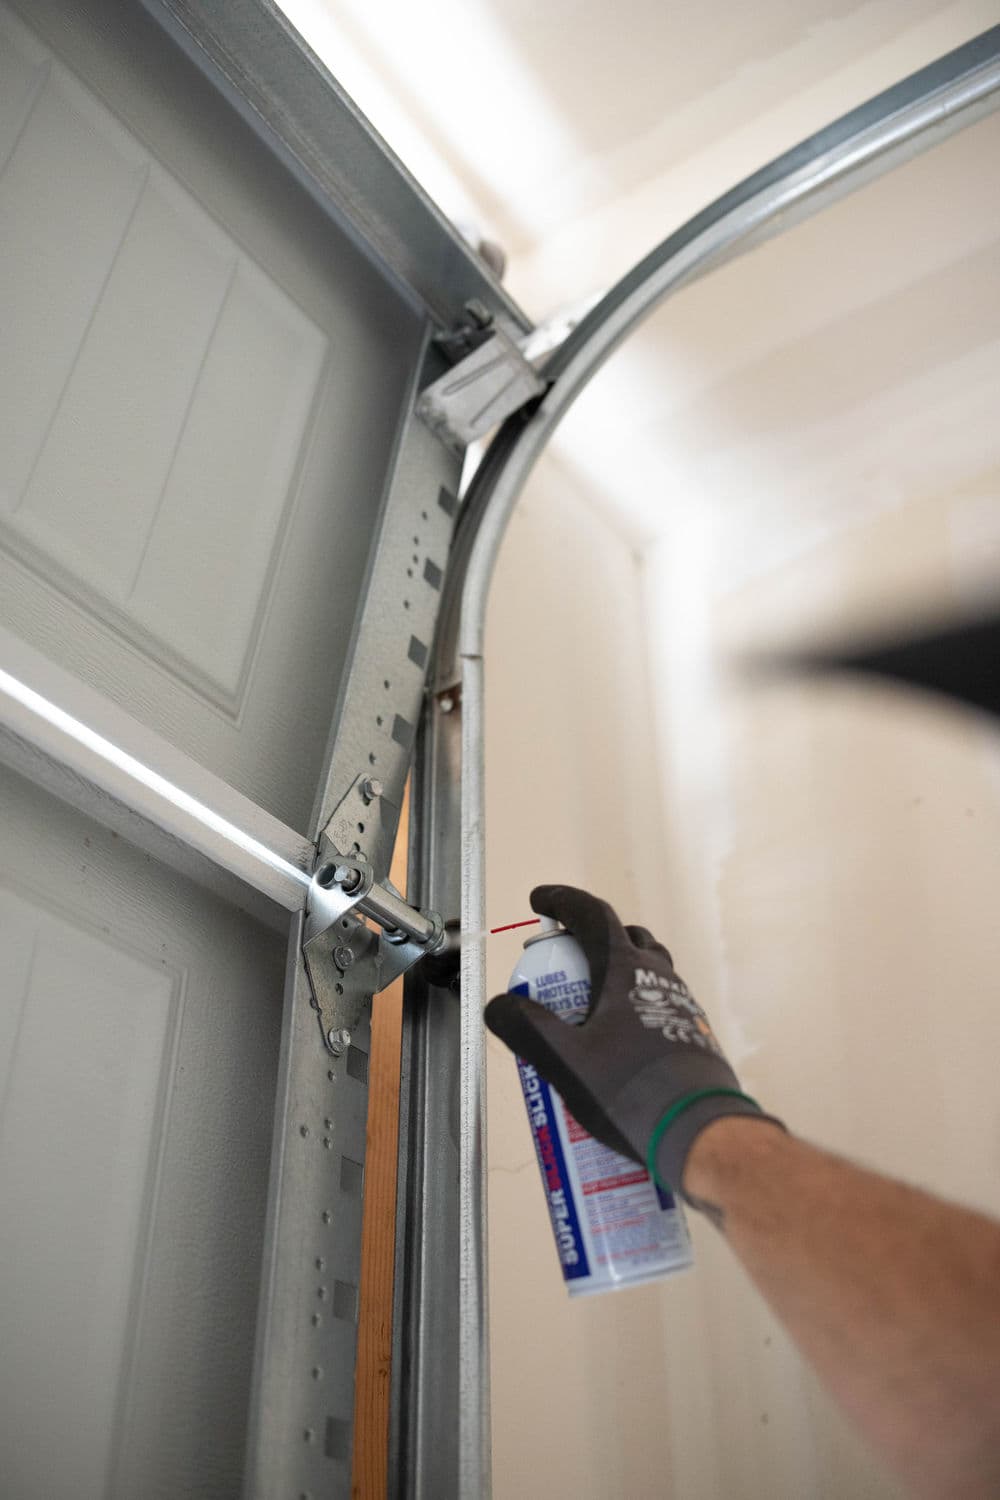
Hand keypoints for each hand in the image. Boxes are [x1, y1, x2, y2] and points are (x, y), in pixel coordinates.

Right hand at [484, 885, 779, 1197]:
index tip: (540, 901)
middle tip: (562, 959)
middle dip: (590, 938)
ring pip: (646, 970)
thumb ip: (526, 1029)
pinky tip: (617, 1039)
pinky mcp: (693, 1034)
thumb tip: (498, 1006)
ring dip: (614, 972)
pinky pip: (658, 1002)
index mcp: (624, 970)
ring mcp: (682, 1004)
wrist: (702, 1133)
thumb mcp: (565, 1062)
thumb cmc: (631, 1093)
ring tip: (586, 1004)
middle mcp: (658, 977)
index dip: (563, 902)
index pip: (593, 916)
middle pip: (625, 938)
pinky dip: (632, 1003)